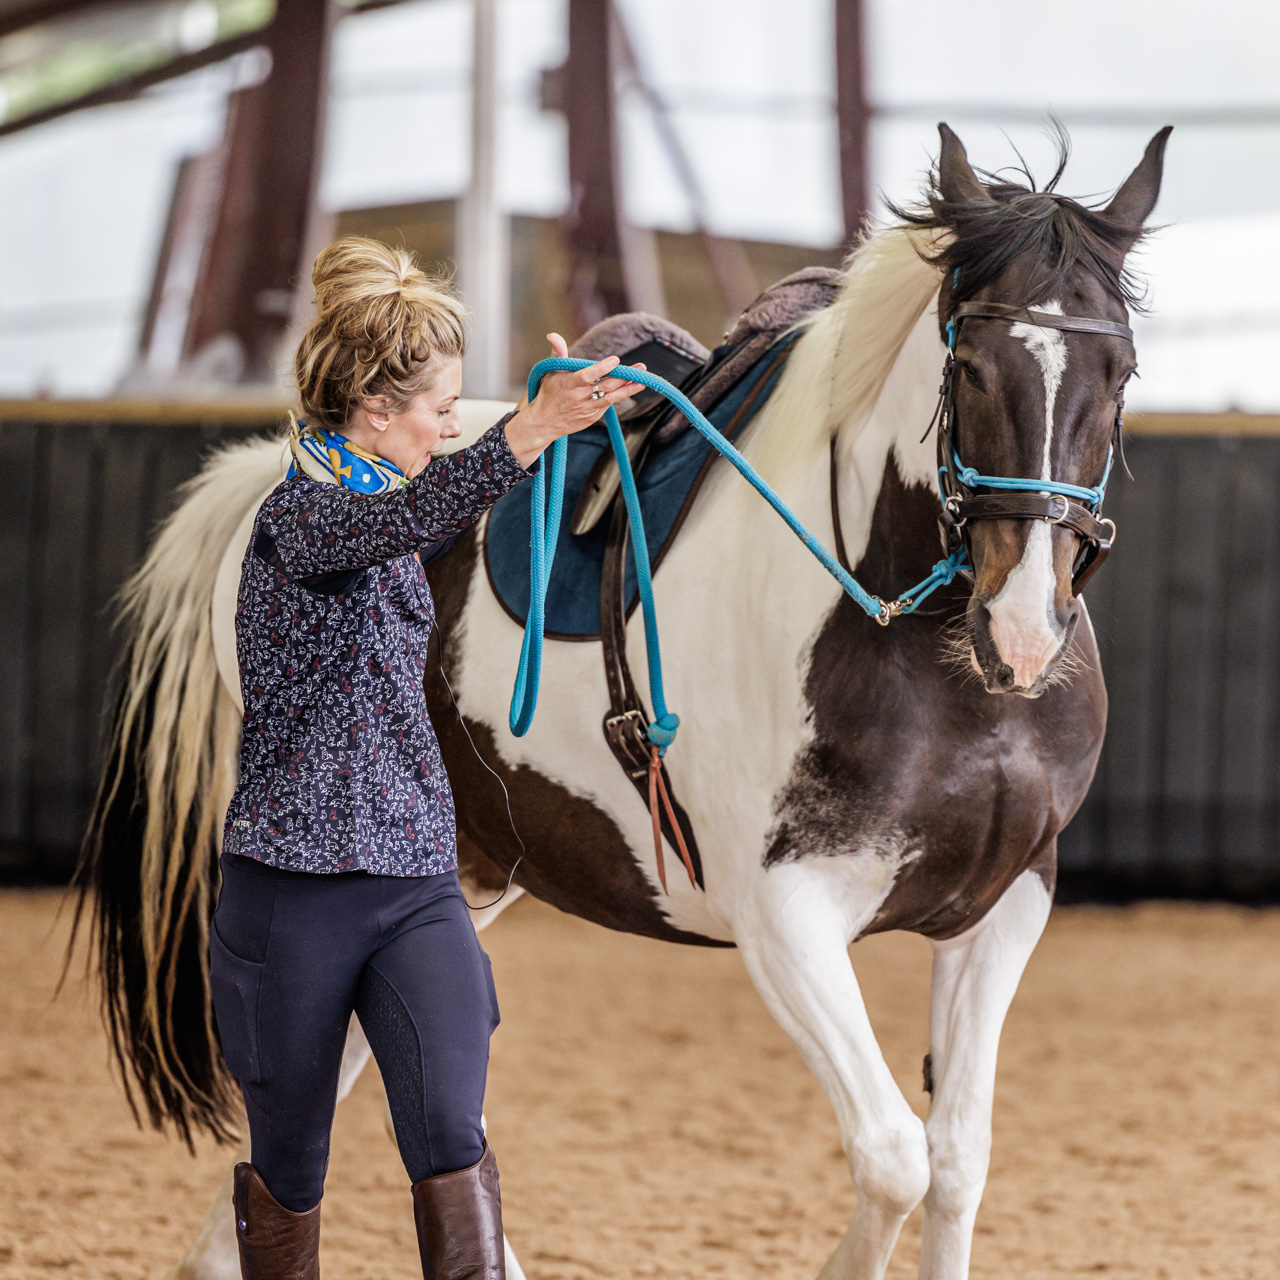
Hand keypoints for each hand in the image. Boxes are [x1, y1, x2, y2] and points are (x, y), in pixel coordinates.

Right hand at [504, 333, 646, 469]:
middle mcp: (579, 397)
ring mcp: (587, 409)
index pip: (588, 375)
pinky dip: (618, 397)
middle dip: (625, 377)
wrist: (544, 422)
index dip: (602, 368)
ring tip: (643, 381)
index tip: (615, 360)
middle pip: (606, 386)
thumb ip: (557, 352)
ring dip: (628, 390)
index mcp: (569, 384)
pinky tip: (629, 388)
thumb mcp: (550, 371)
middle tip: (641, 367)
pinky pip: (607, 405)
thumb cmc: (548, 393)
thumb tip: (553, 335)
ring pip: (611, 398)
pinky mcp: (592, 417)